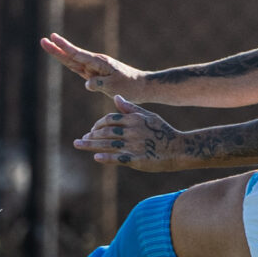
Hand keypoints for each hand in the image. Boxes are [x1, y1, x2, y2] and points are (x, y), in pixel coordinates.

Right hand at [42, 34, 145, 97]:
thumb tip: (86, 84)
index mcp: (98, 63)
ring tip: (48, 44)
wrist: (140, 86)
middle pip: (71, 56)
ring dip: (60, 53)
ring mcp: (94, 68)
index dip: (64, 47)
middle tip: (43, 40)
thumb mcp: (115, 87)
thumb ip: (100, 85)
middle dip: (57, 48)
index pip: (77, 54)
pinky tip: (62, 56)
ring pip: (73, 61)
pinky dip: (69, 61)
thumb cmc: (129, 86)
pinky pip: (78, 67)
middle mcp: (95, 63)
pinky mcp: (95, 74)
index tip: (52, 38)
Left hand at [72, 95, 186, 170]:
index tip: (92, 130)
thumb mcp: (148, 116)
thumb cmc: (162, 131)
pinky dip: (106, 157)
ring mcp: (134, 145)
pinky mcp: (137, 159)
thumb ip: (130, 108)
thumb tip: (116, 97)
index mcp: (134, 119)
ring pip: (108, 144)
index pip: (110, 119)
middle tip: (81, 138)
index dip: (98, 124)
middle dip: (91, 135)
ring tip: (79, 144)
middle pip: (106, 132)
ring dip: (91, 144)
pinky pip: (118, 158)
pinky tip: (95, 157)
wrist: (178, 148)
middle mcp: (132, 131)